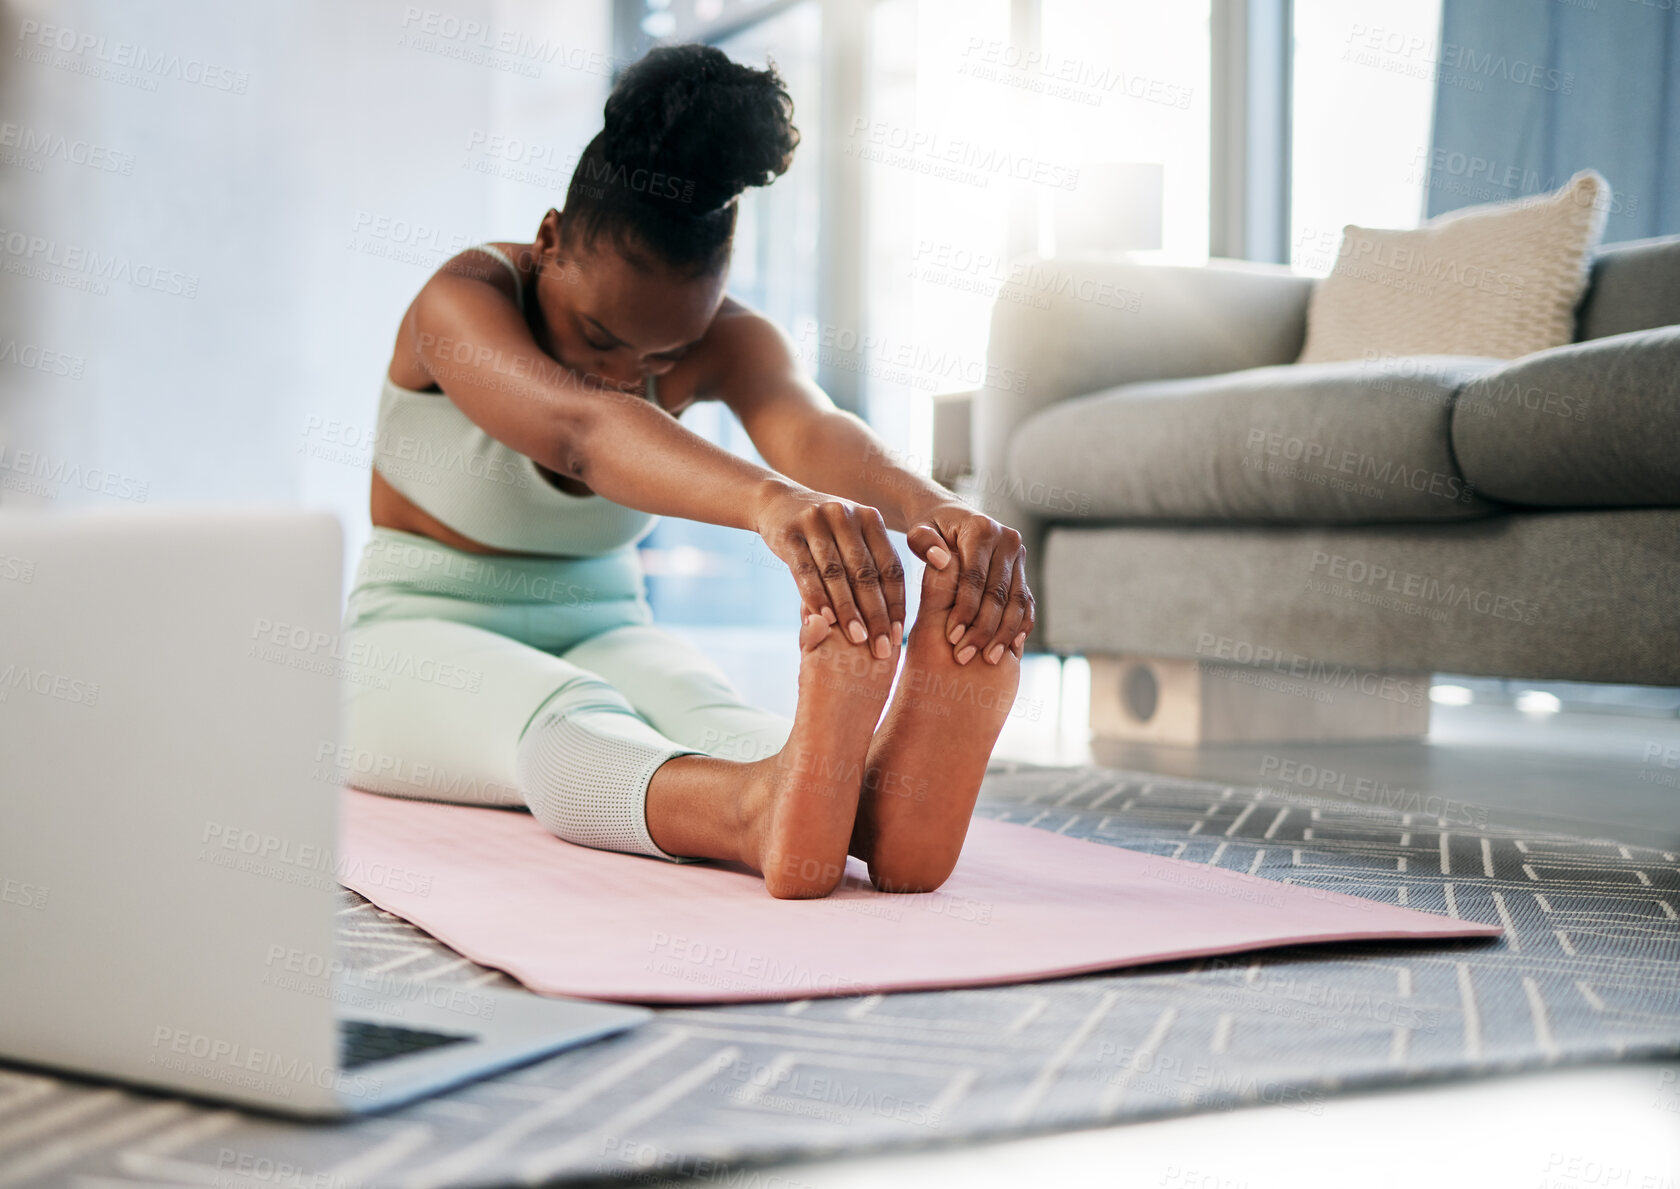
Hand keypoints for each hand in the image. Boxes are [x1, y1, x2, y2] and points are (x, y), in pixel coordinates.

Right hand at [754, 481, 904, 658]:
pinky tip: (824, 619)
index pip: (890, 566)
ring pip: (836, 574)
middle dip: (876, 614)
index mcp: (870, 518)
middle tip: (882, 647)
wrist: (777, 502)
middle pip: (866, 573)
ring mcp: (816, 522)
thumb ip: (871, 566)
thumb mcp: (851, 537)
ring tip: (857, 639)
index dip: (895, 602)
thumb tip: (893, 618)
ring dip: (848, 610)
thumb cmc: (824, 533)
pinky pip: (805, 570)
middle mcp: (846, 516)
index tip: (898, 634)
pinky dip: (816, 596)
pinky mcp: (789, 533)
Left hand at [903, 500, 1034, 663]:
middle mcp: (1007, 540)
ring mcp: (1019, 557)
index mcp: (981, 530)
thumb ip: (923, 542)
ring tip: (988, 658)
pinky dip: (1020, 625)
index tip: (951, 637)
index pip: (975, 577)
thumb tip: (940, 559)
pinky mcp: (1023, 571)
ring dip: (1004, 632)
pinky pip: (1026, 602)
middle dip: (983, 628)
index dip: (964, 609)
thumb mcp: (919, 531)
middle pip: (998, 593)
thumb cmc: (930, 530)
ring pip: (1017, 601)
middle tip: (965, 655)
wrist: (952, 517)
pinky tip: (1010, 647)